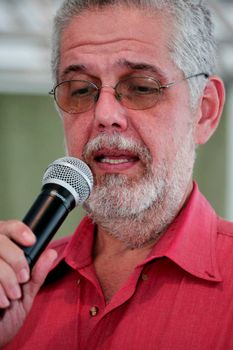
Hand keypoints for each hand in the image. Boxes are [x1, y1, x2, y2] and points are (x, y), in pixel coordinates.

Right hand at [0, 220, 56, 347]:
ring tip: (12, 296)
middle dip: (15, 258)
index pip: (7, 228)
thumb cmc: (7, 315)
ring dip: (5, 277)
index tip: (32, 241)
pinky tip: (1, 302)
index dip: (18, 230)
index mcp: (2, 254)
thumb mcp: (26, 293)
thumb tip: (51, 252)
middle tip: (23, 278)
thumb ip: (37, 273)